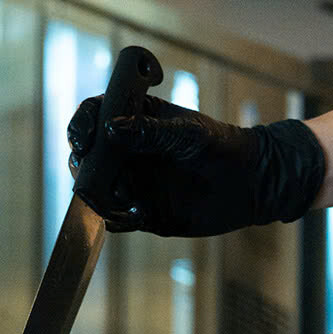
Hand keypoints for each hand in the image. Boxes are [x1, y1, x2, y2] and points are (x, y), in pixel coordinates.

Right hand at [66, 94, 325, 236]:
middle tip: (95, 171)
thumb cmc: (222, 147)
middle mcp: (128, 151)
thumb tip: (112, 128)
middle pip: (87, 154)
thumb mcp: (188, 134)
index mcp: (136, 119)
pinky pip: (115, 218)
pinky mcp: (141, 213)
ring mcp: (133, 182)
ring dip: (102, 195)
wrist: (250, 184)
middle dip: (84, 163)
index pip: (95, 115)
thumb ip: (151, 132)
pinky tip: (139, 215)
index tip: (82, 137)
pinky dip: (117, 218)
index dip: (81, 124)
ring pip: (95, 189)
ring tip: (131, 199)